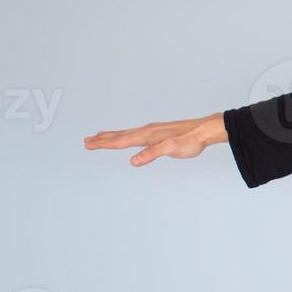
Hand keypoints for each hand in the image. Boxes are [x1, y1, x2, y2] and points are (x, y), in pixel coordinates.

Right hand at [84, 112, 227, 167]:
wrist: (204, 130)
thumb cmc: (191, 139)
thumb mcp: (171, 149)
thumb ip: (152, 154)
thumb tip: (134, 161)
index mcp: (147, 135)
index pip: (121, 140)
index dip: (104, 144)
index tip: (89, 144)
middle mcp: (147, 131)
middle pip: (120, 136)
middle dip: (102, 139)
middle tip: (87, 141)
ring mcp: (152, 131)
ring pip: (127, 133)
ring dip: (112, 136)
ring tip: (100, 136)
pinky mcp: (158, 133)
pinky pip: (136, 133)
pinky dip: (125, 135)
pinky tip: (127, 137)